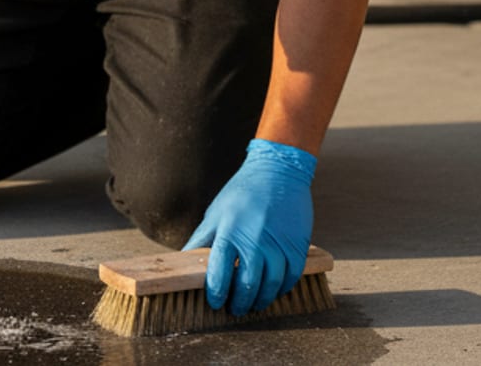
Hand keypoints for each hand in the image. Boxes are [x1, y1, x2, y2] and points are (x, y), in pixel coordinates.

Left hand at [184, 139, 315, 316]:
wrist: (278, 171)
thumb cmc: (242, 192)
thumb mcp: (215, 213)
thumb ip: (201, 240)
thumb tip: (183, 261)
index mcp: (229, 232)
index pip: (219, 273)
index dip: (216, 294)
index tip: (215, 303)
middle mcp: (254, 240)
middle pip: (247, 285)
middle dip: (239, 303)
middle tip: (235, 309)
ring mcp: (278, 243)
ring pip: (271, 285)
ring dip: (261, 300)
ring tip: (254, 304)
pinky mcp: (297, 244)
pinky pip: (291, 276)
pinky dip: (282, 289)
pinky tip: (274, 290)